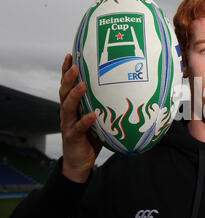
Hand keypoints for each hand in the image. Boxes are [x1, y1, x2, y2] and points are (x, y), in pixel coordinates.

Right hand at [59, 54, 101, 182]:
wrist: (79, 162)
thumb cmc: (90, 137)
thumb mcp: (97, 118)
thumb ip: (104, 106)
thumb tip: (127, 91)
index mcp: (73, 106)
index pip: (67, 85)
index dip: (67, 70)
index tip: (71, 55)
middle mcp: (67, 113)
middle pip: (64, 91)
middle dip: (68, 77)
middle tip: (74, 64)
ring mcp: (68, 124)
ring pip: (67, 107)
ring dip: (74, 95)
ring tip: (81, 84)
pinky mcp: (72, 137)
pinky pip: (79, 128)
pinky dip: (85, 121)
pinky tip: (92, 115)